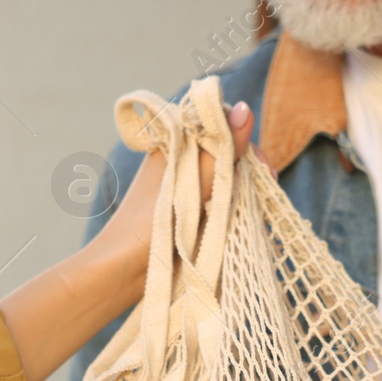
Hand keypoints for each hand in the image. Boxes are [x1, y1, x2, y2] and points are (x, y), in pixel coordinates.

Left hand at [0, 101, 253, 380]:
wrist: (123, 271)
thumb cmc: (149, 226)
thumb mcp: (191, 183)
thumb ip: (220, 149)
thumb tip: (243, 108)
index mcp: (176, 145)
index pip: (222, 128)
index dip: (244, 144)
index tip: (258, 167)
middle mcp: (184, 163)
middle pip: (231, 154)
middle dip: (249, 170)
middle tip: (258, 192)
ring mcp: (190, 189)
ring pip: (232, 179)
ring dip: (244, 193)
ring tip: (247, 211)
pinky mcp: (196, 214)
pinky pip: (225, 202)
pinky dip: (236, 210)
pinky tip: (241, 221)